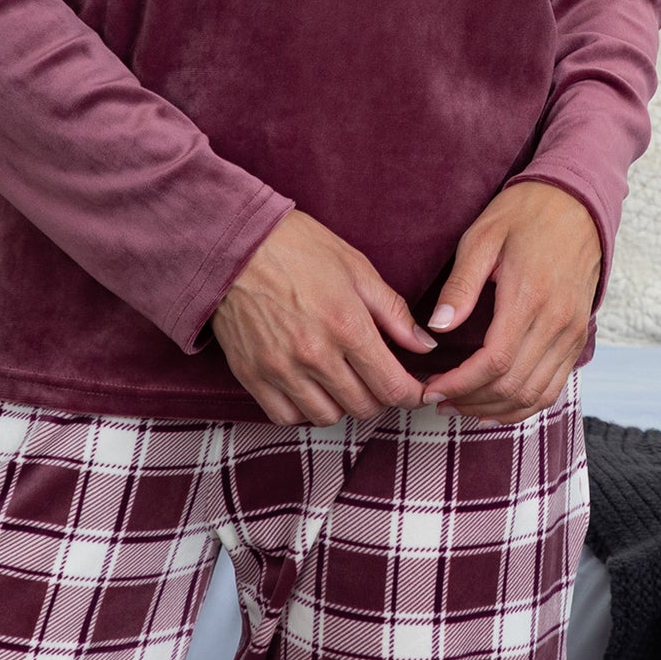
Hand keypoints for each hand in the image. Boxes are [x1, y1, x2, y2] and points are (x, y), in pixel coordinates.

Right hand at [209, 209, 441, 425]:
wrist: (236, 242)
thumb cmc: (299, 247)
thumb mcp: (356, 268)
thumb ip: (393, 312)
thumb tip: (424, 346)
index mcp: (347, 326)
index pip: (392, 386)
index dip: (412, 396)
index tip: (416, 392)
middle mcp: (315, 355)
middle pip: (363, 407)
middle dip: (379, 397)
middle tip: (378, 378)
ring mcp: (280, 369)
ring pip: (326, 417)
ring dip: (341, 404)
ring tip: (342, 379)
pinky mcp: (252, 375)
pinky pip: (286, 417)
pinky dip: (303, 409)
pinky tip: (308, 386)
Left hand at [414, 183, 599, 423]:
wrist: (577, 203)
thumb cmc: (523, 214)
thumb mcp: (482, 237)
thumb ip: (460, 286)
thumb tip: (436, 328)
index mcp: (529, 298)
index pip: (493, 363)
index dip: (459, 384)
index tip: (430, 389)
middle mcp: (557, 323)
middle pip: (513, 386)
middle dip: (471, 401)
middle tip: (437, 400)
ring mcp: (572, 333)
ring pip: (536, 395)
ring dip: (496, 410)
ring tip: (460, 406)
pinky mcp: (578, 337)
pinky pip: (554, 387)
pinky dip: (524, 405)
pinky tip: (495, 403)